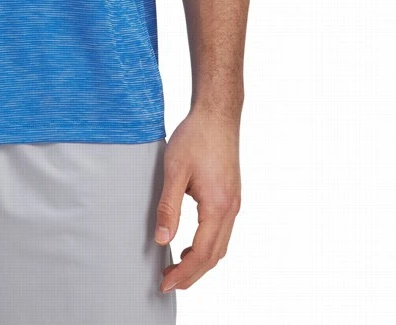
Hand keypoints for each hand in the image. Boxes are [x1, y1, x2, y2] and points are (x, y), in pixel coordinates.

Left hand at [153, 106, 241, 293]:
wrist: (217, 114)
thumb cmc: (195, 137)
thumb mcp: (174, 170)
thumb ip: (168, 207)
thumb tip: (162, 239)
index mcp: (217, 206)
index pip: (201, 253)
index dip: (184, 273)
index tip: (164, 282)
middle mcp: (231, 209)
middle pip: (214, 256)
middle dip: (192, 274)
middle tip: (168, 282)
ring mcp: (234, 203)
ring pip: (221, 246)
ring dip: (200, 261)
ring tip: (177, 267)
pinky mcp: (231, 195)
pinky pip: (222, 232)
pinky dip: (207, 246)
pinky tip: (191, 243)